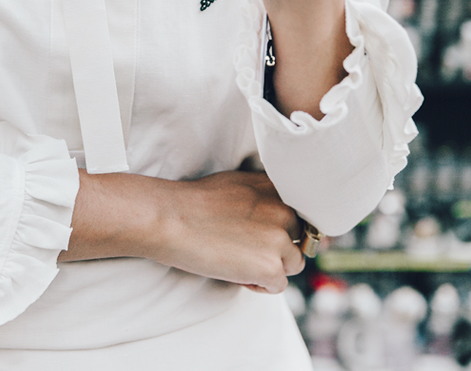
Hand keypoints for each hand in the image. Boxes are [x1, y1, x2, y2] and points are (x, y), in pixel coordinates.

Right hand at [156, 171, 304, 292]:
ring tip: (240, 262)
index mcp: (275, 188)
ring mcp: (279, 239)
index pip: (300, 212)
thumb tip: (275, 218)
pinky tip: (237, 275)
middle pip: (300, 239)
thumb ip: (263, 197)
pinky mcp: (271, 266)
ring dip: (272, 268)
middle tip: (247, 249)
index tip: (266, 234)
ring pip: (294, 264)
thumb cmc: (192, 202)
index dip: (283, 227)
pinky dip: (259, 286)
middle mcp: (284, 211)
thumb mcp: (237, 184)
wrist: (170, 218)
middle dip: (279, 248)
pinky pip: (279, 285)